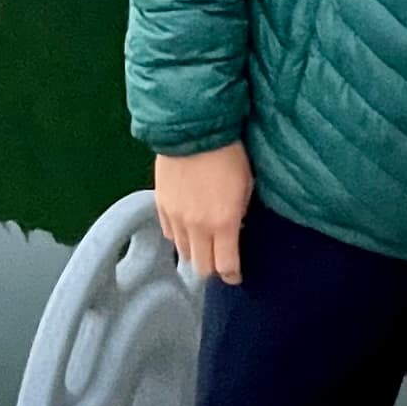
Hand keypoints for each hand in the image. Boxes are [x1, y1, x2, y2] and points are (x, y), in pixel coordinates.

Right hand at [153, 145, 253, 283]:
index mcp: (223, 223)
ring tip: (204, 242)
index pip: (225, 266)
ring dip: (195, 252)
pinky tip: (188, 227)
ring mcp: (176, 217)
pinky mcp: (161, 206)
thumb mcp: (245, 186)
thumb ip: (239, 214)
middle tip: (220, 261)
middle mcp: (197, 226)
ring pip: (183, 252)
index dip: (232, 276)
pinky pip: (170, 234)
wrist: (193, 129)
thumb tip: (235, 229)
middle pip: (201, 267)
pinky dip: (179, 236)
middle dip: (212, 269)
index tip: (235, 276)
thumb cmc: (228, 153)